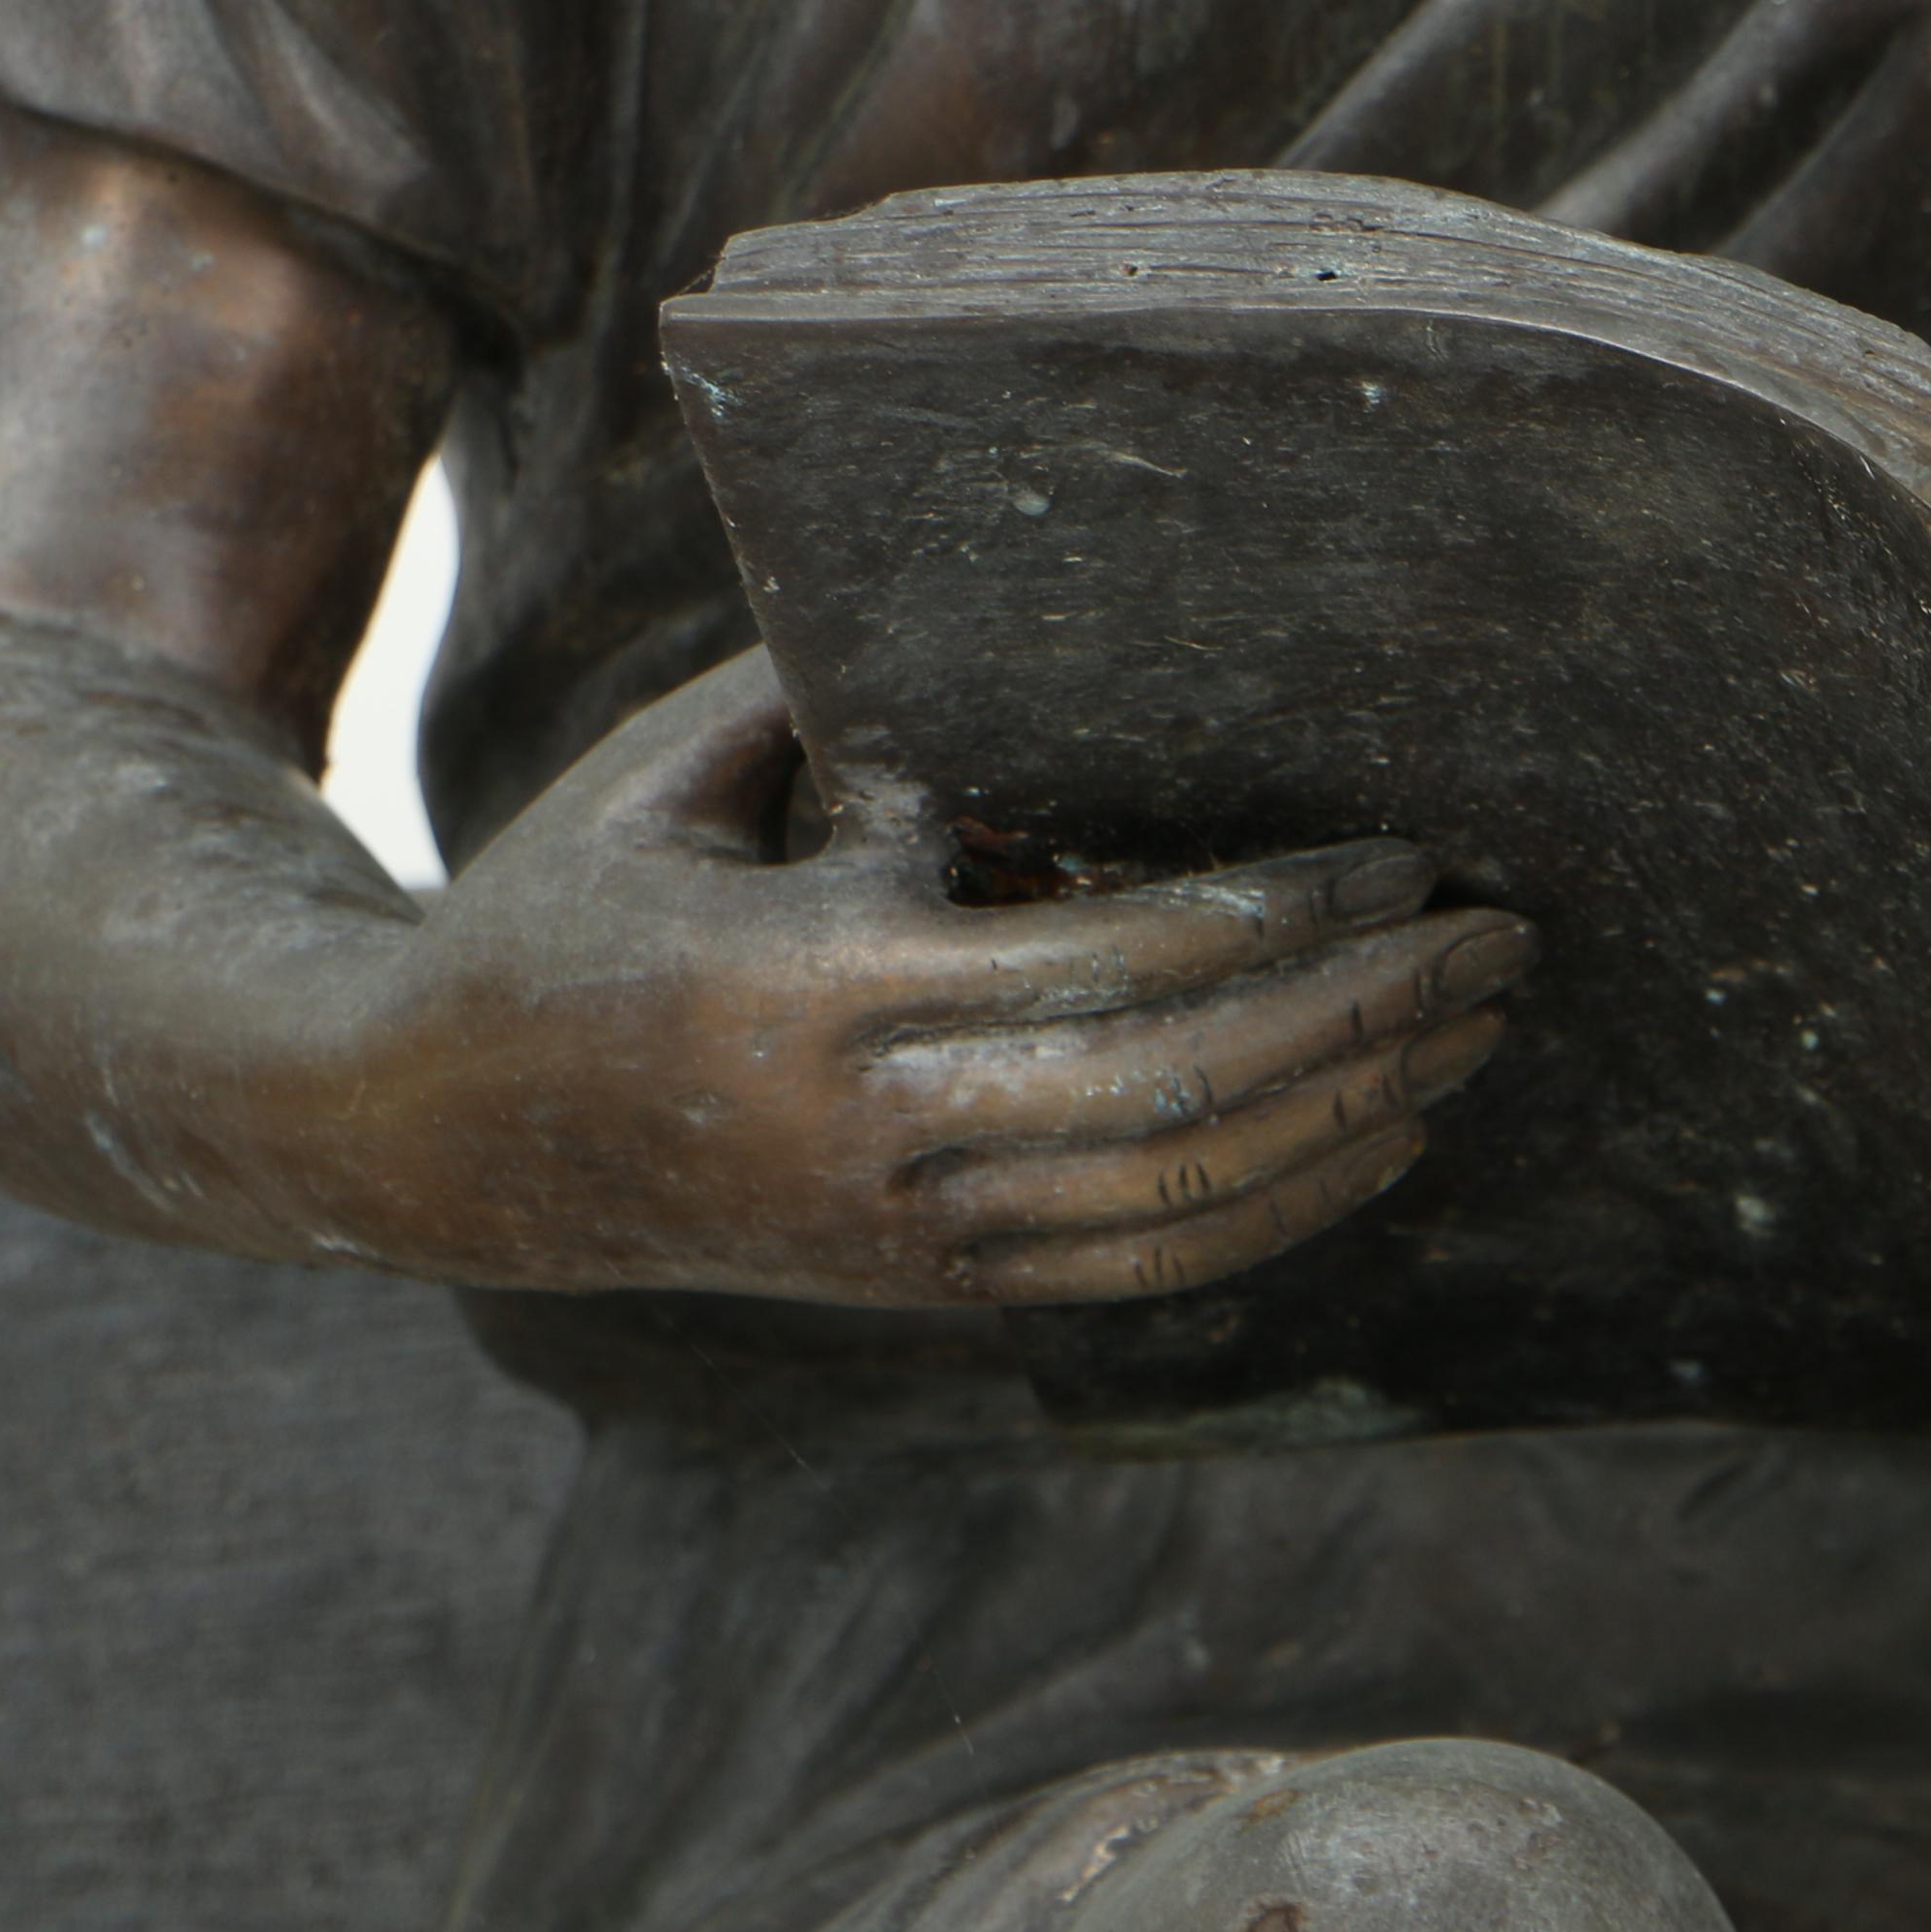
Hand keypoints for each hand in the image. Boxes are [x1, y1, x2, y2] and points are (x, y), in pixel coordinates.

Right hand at [320, 652, 1529, 1306]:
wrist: (427, 1138)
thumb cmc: (563, 905)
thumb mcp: (677, 777)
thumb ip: (851, 711)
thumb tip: (1038, 638)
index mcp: (818, 992)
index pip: (1116, 964)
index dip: (1282, 915)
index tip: (1403, 855)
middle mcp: (876, 1136)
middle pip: (1188, 1095)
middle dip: (1367, 1015)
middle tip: (1502, 935)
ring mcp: (908, 1236)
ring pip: (1189, 1205)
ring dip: (1360, 1115)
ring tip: (1476, 1028)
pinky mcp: (927, 1292)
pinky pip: (1146, 1269)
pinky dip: (1285, 1207)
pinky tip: (1381, 1132)